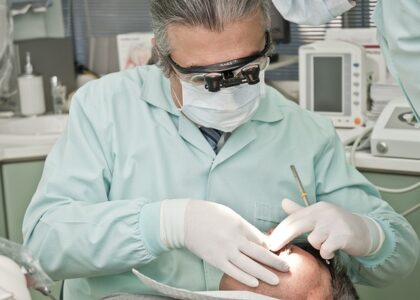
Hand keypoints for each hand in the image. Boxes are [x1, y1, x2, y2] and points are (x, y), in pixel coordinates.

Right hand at [160, 200, 288, 286]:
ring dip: (263, 273)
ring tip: (276, 280)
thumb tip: (259, 240)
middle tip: (287, 268)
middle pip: (259, 253)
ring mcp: (224, 250)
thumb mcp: (229, 215)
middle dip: (274, 261)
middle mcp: (234, 238)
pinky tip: (255, 283)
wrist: (184, 219)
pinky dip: (244, 277)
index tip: (280, 253)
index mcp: (239, 224)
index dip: (271, 247)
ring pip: (248, 265)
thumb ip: (245, 227)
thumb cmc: (208, 214)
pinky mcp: (214, 259)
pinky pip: (232, 271)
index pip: (259, 239)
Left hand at [267, 199, 382, 258]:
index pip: (293, 218)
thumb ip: (300, 211)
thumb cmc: (338, 225)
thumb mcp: (319, 216)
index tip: (269, 241)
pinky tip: (334, 250)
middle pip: (297, 226)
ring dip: (318, 246)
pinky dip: (327, 252)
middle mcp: (325, 212)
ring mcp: (334, 223)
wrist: (366, 232)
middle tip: (273, 248)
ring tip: (327, 244)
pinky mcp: (343, 235)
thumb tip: (283, 202)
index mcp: (317, 208)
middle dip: (282, 238)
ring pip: (314, 240)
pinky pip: (326, 248)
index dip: (279, 230)